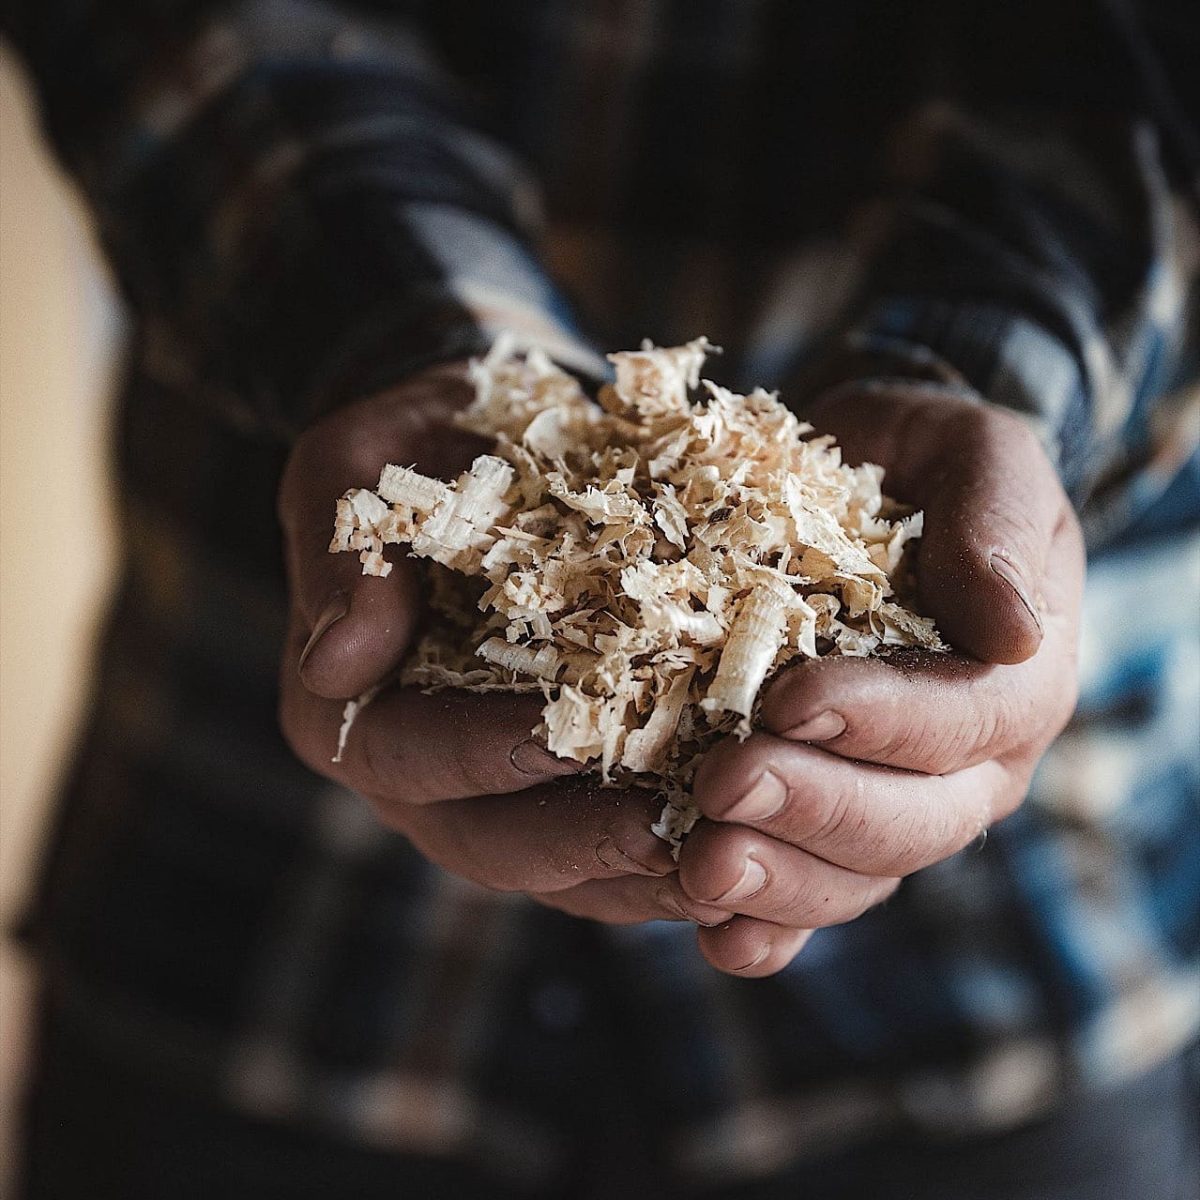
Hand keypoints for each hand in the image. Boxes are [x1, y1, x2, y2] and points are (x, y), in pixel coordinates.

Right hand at [277, 365, 728, 924]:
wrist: (476, 448)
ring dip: (638, 874)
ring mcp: (487, 788)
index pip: (406, 754)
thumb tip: (336, 665)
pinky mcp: (554, 780)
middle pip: (486, 840)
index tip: (566, 739)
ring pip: (556, 862)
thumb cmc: (416, 450)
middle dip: (578, 842)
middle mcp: (412, 771)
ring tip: (726, 866)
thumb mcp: (354, 470)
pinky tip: (741, 848)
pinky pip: (605, 840)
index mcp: (345, 709)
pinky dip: (667, 853)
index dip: (482, 754)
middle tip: (668, 839)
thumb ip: (343, 558)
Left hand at [679, 382, 1084, 976]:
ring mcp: (899, 802)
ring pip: (857, 873)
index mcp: (1015, 680)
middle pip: (912, 821)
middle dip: (815, 808)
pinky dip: (769, 925)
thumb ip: (996, 521)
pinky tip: (716, 936)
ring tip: (701, 870)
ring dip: (780, 881)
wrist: (868, 487)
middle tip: (724, 786)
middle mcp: (968, 763)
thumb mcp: (976, 455)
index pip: (966, 719)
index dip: (881, 719)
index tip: (790, 700)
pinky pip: (812, 894)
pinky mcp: (832, 820)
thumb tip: (1014, 629)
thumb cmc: (923, 464)